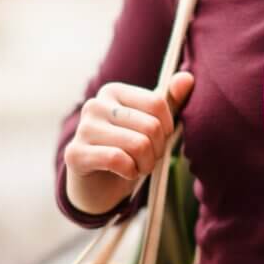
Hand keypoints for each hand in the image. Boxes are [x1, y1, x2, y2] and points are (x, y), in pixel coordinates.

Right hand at [65, 72, 194, 183]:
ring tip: (139, 166)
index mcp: (114, 91)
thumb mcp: (152, 123)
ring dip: (146, 164)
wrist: (98, 184)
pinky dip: (130, 171)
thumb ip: (171, 101)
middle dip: (157, 149)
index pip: (158, 103)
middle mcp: (95, 105)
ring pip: (138, 145)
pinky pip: (118, 160)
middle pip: (151, 126)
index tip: (160, 139)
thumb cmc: (129, 148)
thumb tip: (188, 78)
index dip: (167, 128)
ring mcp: (82, 128)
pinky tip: (126, 172)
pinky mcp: (75, 154)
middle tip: (148, 158)